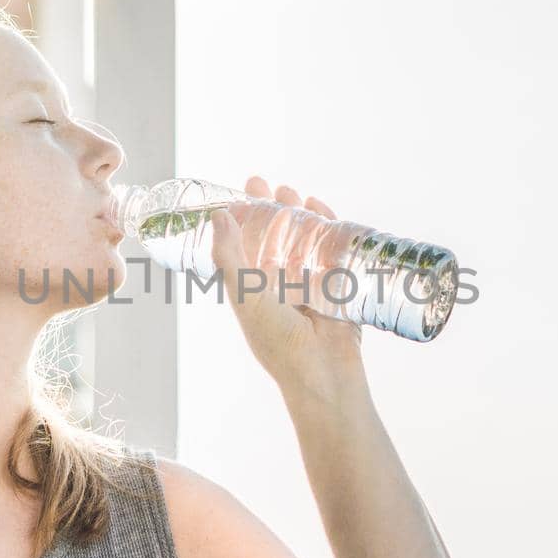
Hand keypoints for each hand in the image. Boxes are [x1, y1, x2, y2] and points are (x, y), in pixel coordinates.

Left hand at [209, 175, 364, 392]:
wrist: (323, 373)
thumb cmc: (277, 340)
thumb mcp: (244, 296)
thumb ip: (229, 257)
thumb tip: (218, 216)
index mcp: (253, 289)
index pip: (244, 244)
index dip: (242, 217)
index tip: (242, 191)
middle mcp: (280, 285)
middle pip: (274, 238)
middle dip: (272, 210)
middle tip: (269, 184)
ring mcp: (310, 284)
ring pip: (303, 241)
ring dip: (299, 215)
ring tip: (294, 193)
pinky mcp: (338, 285)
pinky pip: (333, 250)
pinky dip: (329, 228)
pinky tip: (322, 210)